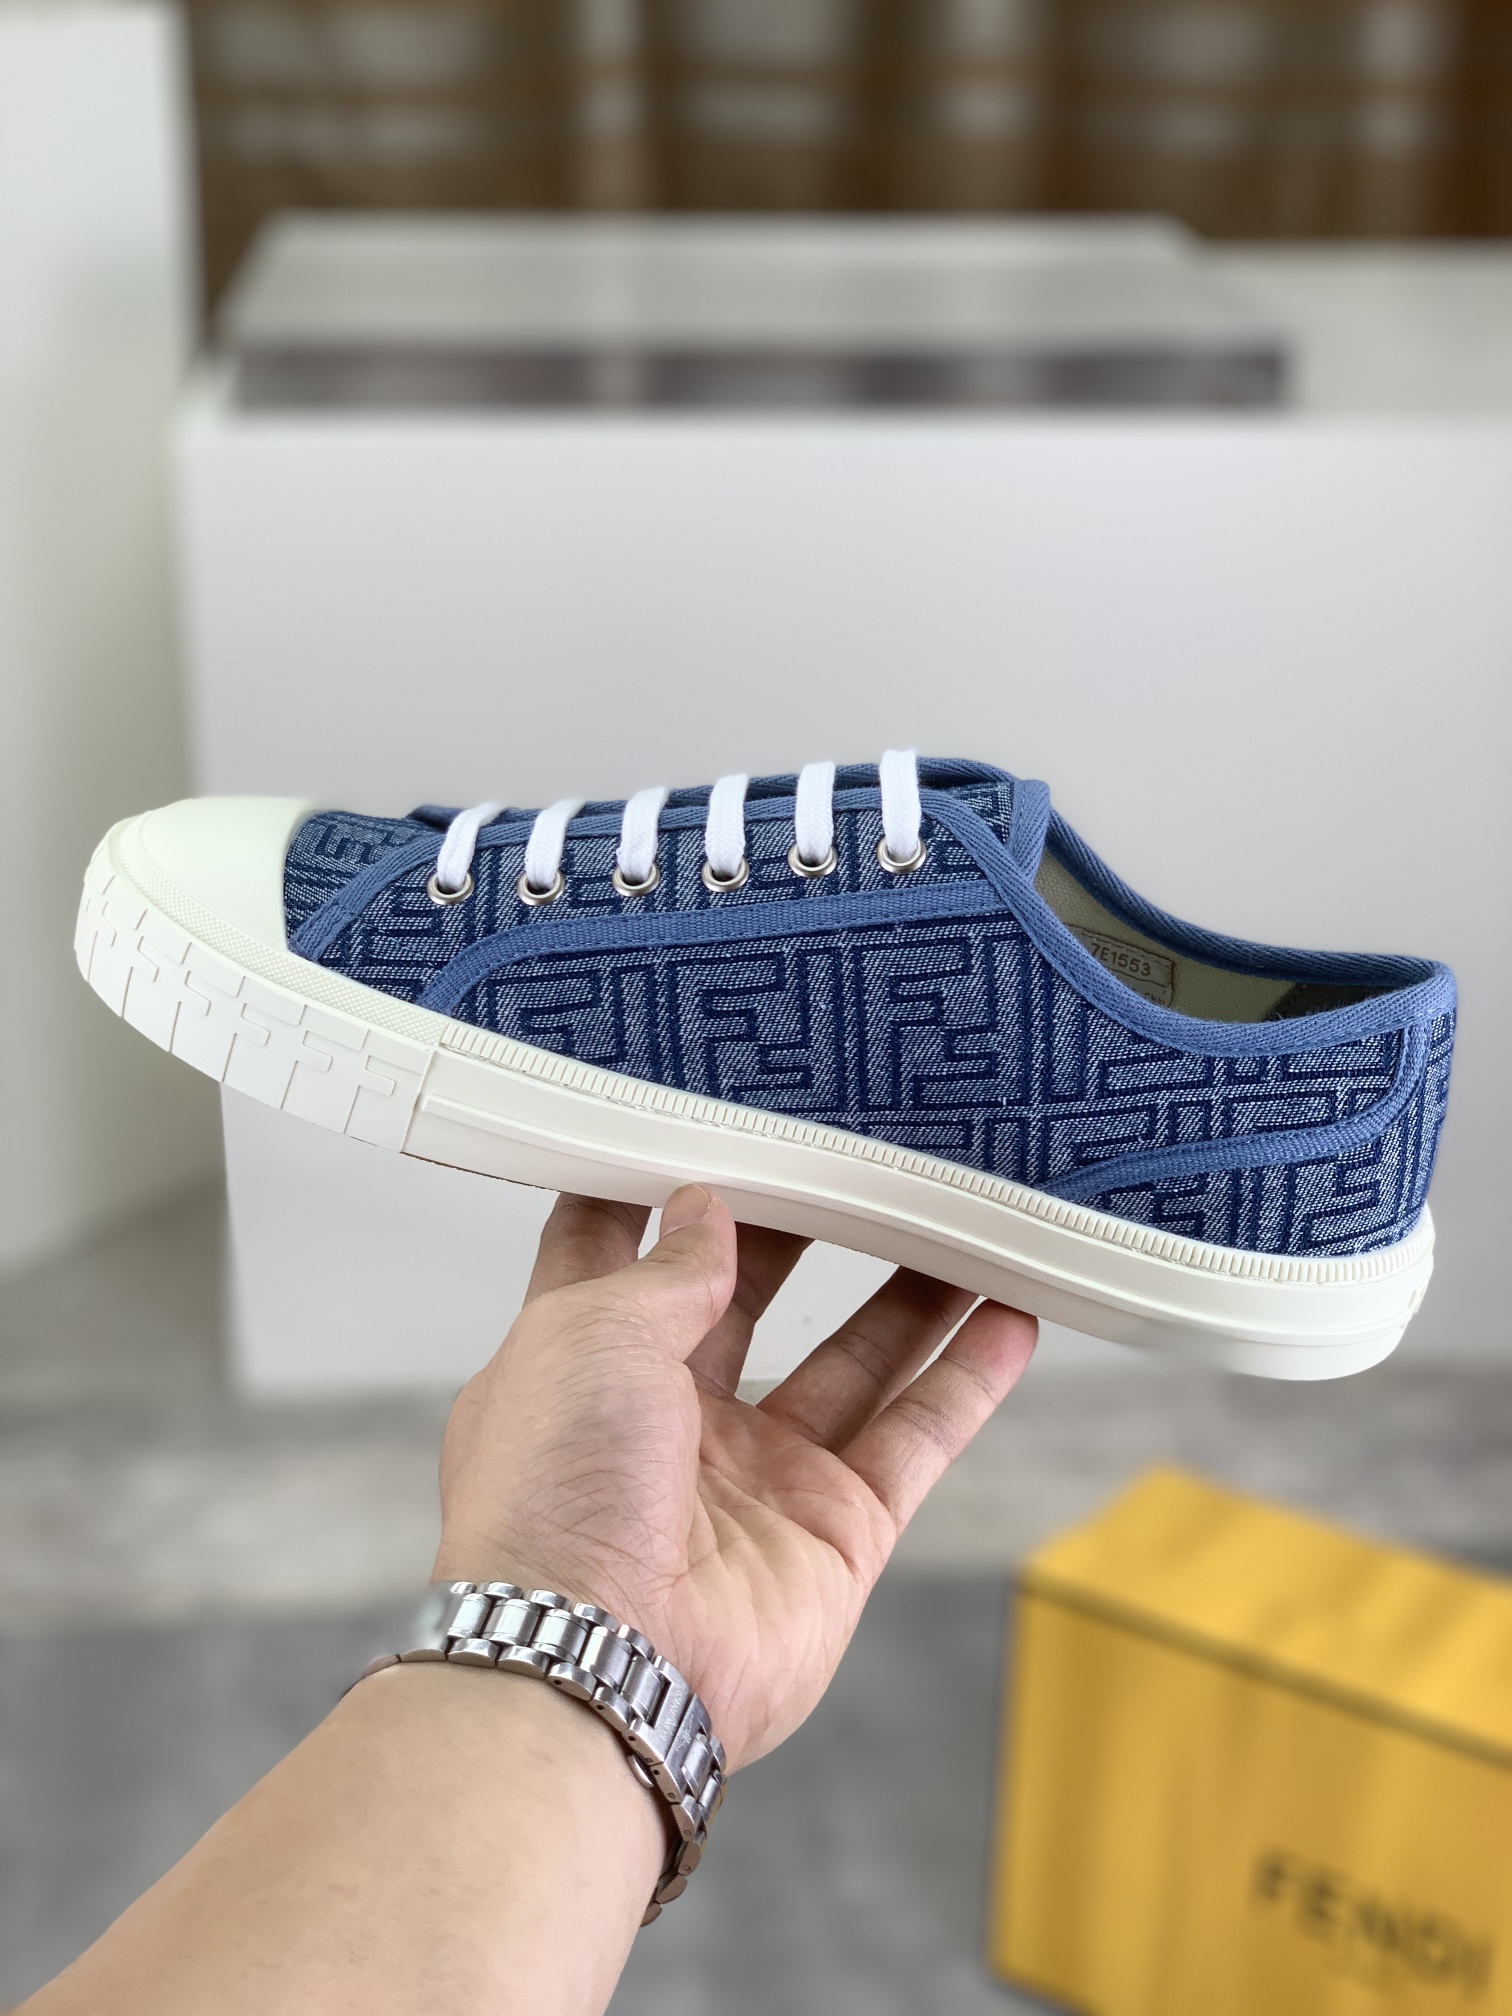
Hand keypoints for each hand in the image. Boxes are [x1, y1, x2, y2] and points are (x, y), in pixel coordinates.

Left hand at [436, 1188, 1035, 1768]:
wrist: (595, 1668)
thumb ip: (668, 1268)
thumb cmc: (554, 1498)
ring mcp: (757, 1480)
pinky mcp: (835, 1534)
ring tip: (960, 1217)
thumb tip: (708, 1209)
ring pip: (854, 1362)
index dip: (660, 1188)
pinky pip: (916, 1439)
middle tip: (857, 1157)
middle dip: (802, 1228)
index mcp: (581, 1366)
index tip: (709, 1119)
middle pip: (750, 1298)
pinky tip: (1013, 1315)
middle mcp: (667, 1420)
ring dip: (910, 1293)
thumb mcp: (589, 1333)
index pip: (619, 1255)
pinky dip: (967, 1379)